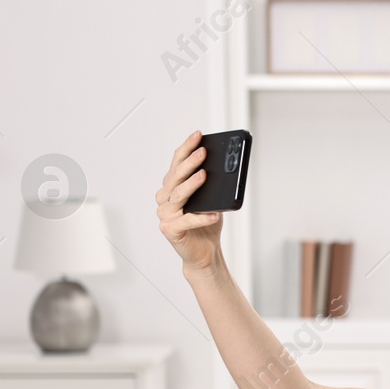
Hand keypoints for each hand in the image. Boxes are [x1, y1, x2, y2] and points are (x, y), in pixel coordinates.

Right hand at [155, 131, 222, 273]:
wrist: (205, 253)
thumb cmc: (207, 225)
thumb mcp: (212, 200)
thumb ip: (211, 185)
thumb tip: (225, 167)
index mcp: (171, 188)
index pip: (176, 163)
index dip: (186, 148)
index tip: (198, 135)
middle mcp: (165, 199)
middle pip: (176, 177)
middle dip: (190, 162)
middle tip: (203, 152)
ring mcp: (166, 215)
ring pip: (179, 196)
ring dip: (192, 184)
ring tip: (205, 175)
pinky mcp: (171, 230)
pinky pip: (187, 221)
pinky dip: (201, 217)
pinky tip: (214, 214)